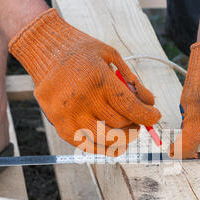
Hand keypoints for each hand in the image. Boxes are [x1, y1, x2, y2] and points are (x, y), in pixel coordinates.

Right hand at [9, 9, 160, 155]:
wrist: (44, 52)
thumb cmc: (81, 53)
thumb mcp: (110, 55)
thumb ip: (132, 80)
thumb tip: (150, 103)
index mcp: (97, 80)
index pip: (130, 107)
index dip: (148, 116)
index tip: (155, 116)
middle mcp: (82, 100)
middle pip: (120, 125)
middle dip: (136, 125)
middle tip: (139, 122)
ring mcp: (69, 116)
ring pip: (106, 140)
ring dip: (123, 139)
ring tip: (129, 133)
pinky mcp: (60, 127)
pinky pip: (88, 146)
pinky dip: (104, 147)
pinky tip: (114, 144)